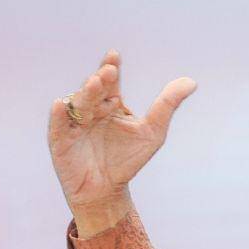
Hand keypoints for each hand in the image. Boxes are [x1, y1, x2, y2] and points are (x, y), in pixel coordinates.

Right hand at [48, 50, 196, 237]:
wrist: (107, 191)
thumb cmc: (127, 161)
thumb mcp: (153, 132)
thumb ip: (167, 106)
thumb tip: (191, 82)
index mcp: (109, 104)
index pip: (110, 81)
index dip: (111, 68)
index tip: (114, 57)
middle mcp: (90, 110)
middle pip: (94, 91)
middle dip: (100, 81)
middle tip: (109, 72)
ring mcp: (73, 124)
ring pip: (78, 104)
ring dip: (85, 94)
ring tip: (94, 84)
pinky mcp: (60, 141)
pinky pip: (57, 126)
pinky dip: (57, 116)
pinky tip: (60, 105)